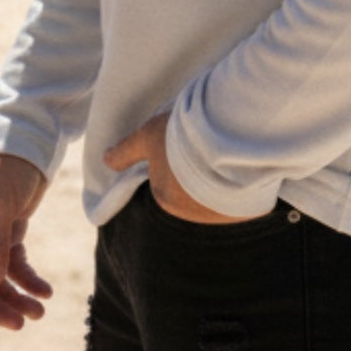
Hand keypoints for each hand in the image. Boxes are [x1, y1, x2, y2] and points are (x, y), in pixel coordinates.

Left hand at [104, 112, 256, 223]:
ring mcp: (220, 217)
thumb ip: (126, 151)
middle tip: (207, 151)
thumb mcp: (149, 136)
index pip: (167, 185)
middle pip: (191, 196)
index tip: (186, 148)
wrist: (230, 134)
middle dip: (197, 178)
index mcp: (165, 199)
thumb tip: (106, 160)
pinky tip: (244, 168)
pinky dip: (240, 190)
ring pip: (216, 201)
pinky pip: (240, 204)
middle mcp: (190, 216)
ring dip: (219, 185)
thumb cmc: (183, 135)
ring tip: (228, 156)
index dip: (176, 164)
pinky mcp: (245, 213)